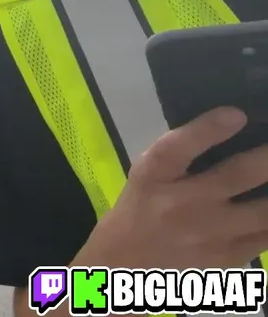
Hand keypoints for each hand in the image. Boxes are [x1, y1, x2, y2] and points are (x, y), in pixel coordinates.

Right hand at [81, 106, 267, 268]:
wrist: (126, 264)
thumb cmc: (141, 209)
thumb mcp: (148, 175)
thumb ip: (181, 154)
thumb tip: (236, 124)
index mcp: (152, 177)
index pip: (176, 148)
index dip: (208, 130)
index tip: (237, 114)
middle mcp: (179, 205)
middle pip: (235, 176)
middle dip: (265, 158)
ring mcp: (206, 235)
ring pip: (264, 211)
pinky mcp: (227, 258)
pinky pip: (267, 236)